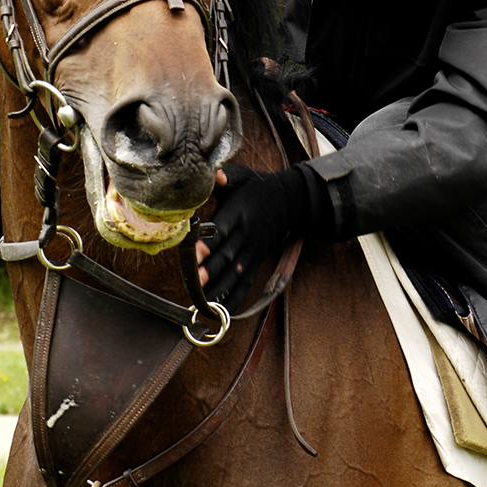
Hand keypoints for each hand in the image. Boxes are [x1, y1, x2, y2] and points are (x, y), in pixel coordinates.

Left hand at [198, 164, 311, 305]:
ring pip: (236, 273)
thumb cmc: (259, 187)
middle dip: (211, 270)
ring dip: (220, 288)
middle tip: (195, 282)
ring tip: (202, 302)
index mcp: (239, 213)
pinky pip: (246, 282)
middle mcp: (246, 235)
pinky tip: (222, 312)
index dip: (211, 242)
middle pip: (228, 255)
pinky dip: (235, 298)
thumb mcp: (243, 176)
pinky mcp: (257, 260)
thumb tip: (214, 174)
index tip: (197, 252)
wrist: (291, 200)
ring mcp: (253, 250)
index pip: (224, 229)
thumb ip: (226, 177)